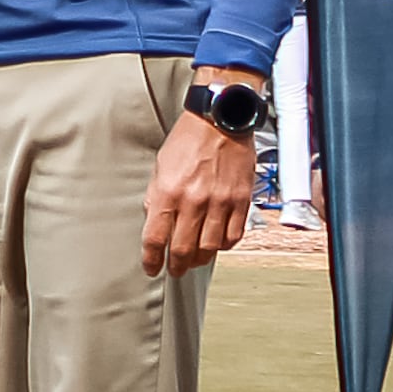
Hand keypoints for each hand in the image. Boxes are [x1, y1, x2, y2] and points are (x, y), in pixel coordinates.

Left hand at [143, 70, 263, 274]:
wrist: (221, 121)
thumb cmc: (187, 141)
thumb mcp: (160, 166)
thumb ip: (156, 197)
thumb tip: (153, 223)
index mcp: (168, 192)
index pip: (155, 238)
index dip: (151, 260)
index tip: (151, 268)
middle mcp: (194, 201)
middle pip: (183, 249)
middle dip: (176, 266)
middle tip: (174, 270)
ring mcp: (220, 202)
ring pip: (209, 248)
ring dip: (199, 260)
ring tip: (193, 261)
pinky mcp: (241, 201)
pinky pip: (233, 236)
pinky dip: (222, 245)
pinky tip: (215, 244)